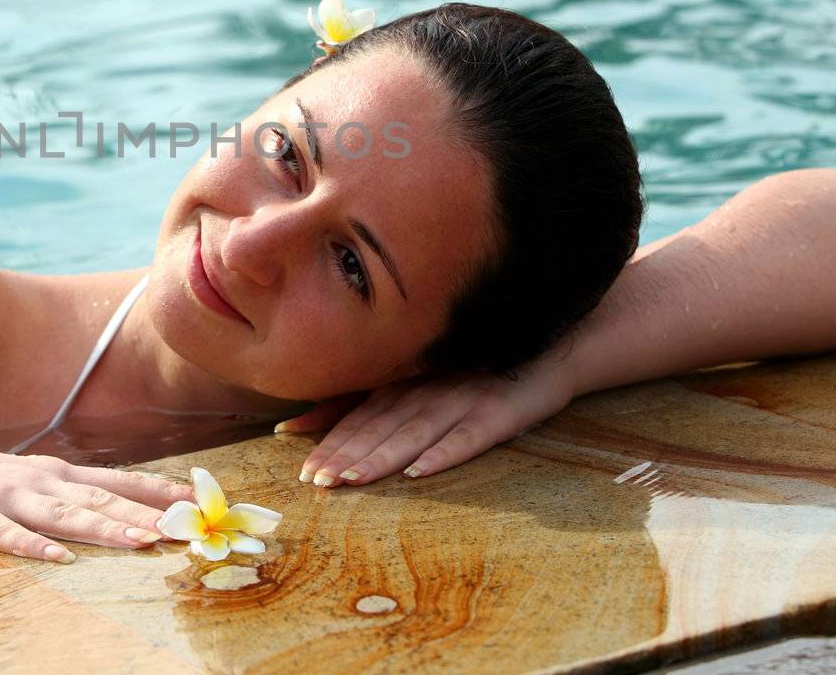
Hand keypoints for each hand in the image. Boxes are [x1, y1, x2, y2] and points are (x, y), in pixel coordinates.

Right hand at [0, 436, 193, 562]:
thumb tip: (116, 510)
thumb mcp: (20, 484)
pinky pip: (1, 535)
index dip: (158, 493)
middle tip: (187, 530)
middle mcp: (34, 480)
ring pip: (60, 515)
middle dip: (145, 514)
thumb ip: (64, 497)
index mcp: (51, 475)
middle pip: (98, 498)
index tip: (200, 503)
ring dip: (103, 527)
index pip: (115, 482)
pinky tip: (56, 559)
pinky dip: (30, 545)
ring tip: (141, 541)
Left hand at [278, 353, 577, 486]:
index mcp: (401, 387)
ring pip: (415, 432)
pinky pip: (468, 436)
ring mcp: (460, 401)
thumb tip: (293, 425)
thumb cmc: (468, 373)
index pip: (357, 418)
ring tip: (355, 478)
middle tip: (319, 482)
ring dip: (383, 456)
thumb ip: (356, 405)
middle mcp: (424, 391)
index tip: (304, 471)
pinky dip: (444, 451)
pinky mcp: (496, 413)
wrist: (542, 352)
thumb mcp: (409, 385)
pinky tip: (422, 469)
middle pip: (379, 427)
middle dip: (347, 455)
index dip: (330, 444)